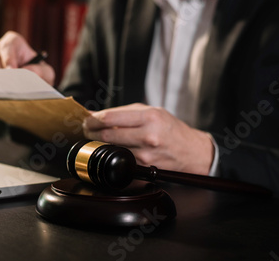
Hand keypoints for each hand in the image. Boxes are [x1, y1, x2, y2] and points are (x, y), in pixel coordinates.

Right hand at [0, 31, 54, 85]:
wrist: (32, 83)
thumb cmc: (38, 72)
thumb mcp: (46, 72)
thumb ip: (41, 71)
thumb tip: (29, 71)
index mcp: (13, 41)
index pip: (7, 46)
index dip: (8, 58)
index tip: (12, 70)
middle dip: (0, 72)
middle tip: (6, 83)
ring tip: (4, 90)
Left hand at [83, 103, 213, 174]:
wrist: (192, 152)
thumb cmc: (171, 129)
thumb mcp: (152, 112)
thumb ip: (124, 112)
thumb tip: (96, 114)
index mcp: (150, 117)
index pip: (111, 117)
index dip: (93, 119)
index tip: (86, 119)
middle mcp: (148, 135)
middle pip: (107, 134)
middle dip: (91, 132)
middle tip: (86, 130)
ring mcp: (146, 153)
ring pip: (112, 148)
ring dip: (100, 144)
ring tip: (98, 138)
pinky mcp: (144, 167)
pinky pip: (122, 159)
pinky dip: (113, 153)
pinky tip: (114, 148)